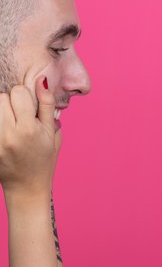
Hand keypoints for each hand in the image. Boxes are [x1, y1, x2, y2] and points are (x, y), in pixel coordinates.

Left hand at [0, 76, 60, 198]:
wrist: (27, 187)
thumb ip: (46, 105)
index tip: (29, 111)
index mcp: (29, 129)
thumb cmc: (43, 160)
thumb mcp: (52, 133)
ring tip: (9, 126)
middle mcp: (10, 134)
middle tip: (18, 120)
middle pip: (1, 97)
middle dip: (10, 104)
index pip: (18, 92)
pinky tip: (6, 133)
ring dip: (1, 113)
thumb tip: (41, 79)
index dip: (25, 98)